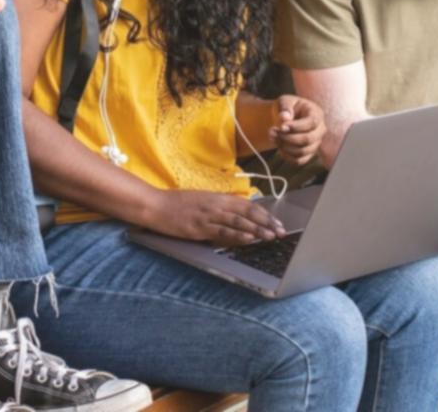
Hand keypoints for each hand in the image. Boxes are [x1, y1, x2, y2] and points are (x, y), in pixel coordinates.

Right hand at [147, 190, 285, 246]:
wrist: (155, 205)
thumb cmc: (178, 204)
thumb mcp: (202, 201)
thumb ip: (220, 207)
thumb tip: (238, 215)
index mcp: (218, 198)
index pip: (247, 205)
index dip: (264, 214)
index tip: (277, 222)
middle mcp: (216, 205)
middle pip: (247, 213)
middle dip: (266, 222)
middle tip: (281, 231)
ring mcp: (207, 216)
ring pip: (238, 222)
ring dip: (256, 230)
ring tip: (271, 236)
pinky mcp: (198, 228)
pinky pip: (221, 231)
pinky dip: (237, 235)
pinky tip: (248, 239)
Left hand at [268, 96, 324, 166]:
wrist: (285, 118)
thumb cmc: (287, 108)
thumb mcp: (285, 101)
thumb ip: (285, 107)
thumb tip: (285, 118)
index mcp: (316, 114)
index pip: (311, 123)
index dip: (296, 126)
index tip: (281, 126)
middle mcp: (320, 130)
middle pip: (307, 139)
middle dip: (287, 137)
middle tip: (272, 131)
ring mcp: (315, 143)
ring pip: (302, 151)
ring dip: (284, 146)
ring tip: (272, 136)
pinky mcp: (308, 153)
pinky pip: (299, 161)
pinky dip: (286, 156)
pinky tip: (278, 145)